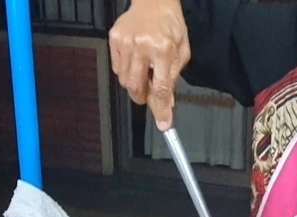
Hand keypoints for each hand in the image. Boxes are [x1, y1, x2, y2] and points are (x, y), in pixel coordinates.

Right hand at [108, 0, 190, 129]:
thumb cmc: (170, 24)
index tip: (164, 124)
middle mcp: (141, 46)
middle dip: (143, 97)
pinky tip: (135, 62)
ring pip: (124, 80)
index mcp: (162, 49)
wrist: (153, 0)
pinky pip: (116, 68)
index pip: (161, 88)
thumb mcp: (181, 51)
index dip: (162, 109)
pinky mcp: (114, 39)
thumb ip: (173, 78)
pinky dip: (126, 72)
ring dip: (135, 84)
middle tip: (149, 94)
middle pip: (136, 87)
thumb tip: (168, 104)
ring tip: (144, 72)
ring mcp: (124, 42)